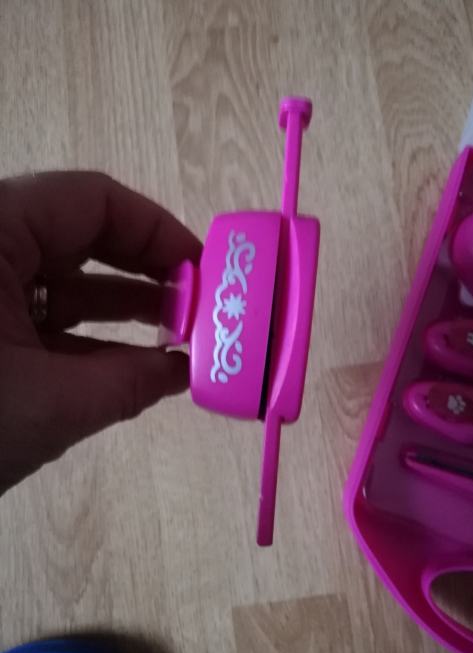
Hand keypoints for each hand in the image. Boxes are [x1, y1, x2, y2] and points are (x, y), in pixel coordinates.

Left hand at [0, 171, 201, 493]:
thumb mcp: (50, 406)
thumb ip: (131, 382)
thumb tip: (187, 374)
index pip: (93, 199)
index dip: (159, 232)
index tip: (205, 274)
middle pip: (81, 234)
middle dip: (147, 272)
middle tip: (199, 309)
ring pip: (62, 278)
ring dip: (123, 307)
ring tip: (179, 337)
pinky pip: (40, 314)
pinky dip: (87, 337)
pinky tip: (133, 363)